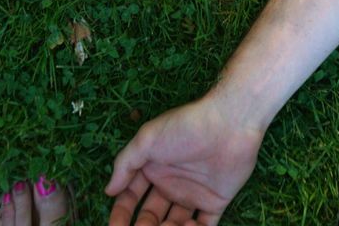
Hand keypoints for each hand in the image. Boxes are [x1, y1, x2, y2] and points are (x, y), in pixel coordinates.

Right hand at [105, 91, 264, 225]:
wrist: (230, 124)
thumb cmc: (186, 127)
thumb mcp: (148, 139)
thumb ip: (125, 164)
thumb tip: (108, 190)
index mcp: (153, 168)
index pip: (131, 198)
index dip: (121, 214)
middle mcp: (170, 183)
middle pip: (150, 216)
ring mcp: (192, 194)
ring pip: (174, 225)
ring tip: (170, 225)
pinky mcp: (214, 203)